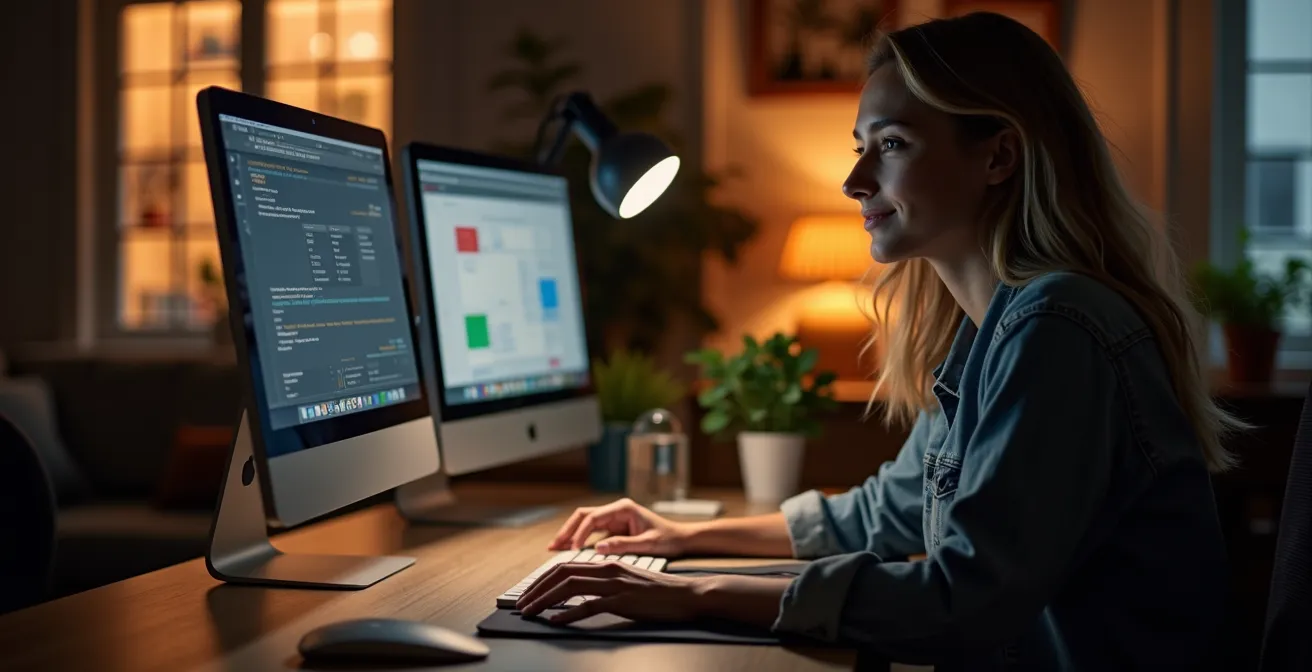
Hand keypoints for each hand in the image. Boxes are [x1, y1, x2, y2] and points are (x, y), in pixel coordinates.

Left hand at [515, 562, 791, 628]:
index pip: (566, 567)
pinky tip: (555, 621)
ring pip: (570, 588)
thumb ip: (603, 586)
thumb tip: (578, 598)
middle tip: (521, 604)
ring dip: (545, 601)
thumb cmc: (658, 594)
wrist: (687, 595)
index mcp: (607, 564)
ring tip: (530, 612)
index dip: (543, 580)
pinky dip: (568, 614)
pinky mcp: (623, 600)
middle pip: (562, 574)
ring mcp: (615, 584)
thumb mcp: (627, 584)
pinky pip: (589, 607)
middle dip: (537, 589)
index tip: (529, 593)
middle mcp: (607, 569)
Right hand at [548, 498, 688, 555]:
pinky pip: (592, 532)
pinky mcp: (613, 528)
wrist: (681, 539)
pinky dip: (580, 540)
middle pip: (583, 515)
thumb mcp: (647, 544)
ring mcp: (614, 518)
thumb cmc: (668, 539)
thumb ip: (623, 545)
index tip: (572, 549)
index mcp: (624, 508)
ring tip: (555, 547)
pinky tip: (569, 550)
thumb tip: (598, 548)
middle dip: (567, 530)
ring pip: (584, 522)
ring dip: (570, 533)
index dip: (580, 533)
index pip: (593, 518)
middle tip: (553, 545)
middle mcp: (616, 510)